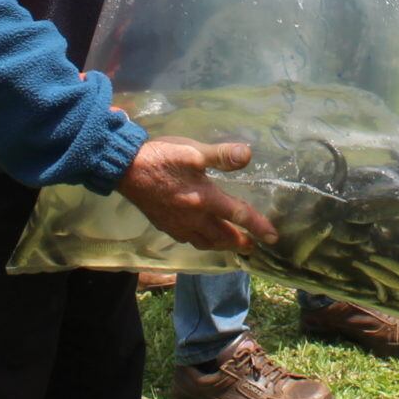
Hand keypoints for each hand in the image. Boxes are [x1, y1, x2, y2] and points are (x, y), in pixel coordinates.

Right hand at [117, 137, 276, 253]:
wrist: (126, 169)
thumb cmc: (162, 157)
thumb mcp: (194, 151)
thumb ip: (222, 155)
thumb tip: (248, 155)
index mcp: (205, 199)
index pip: (239, 216)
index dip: (258, 227)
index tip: (273, 237)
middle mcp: (194, 218)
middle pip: (223, 236)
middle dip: (240, 242)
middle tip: (253, 246)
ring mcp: (178, 224)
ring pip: (205, 242)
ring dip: (221, 245)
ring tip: (230, 245)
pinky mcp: (164, 224)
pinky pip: (188, 240)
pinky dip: (201, 242)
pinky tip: (200, 236)